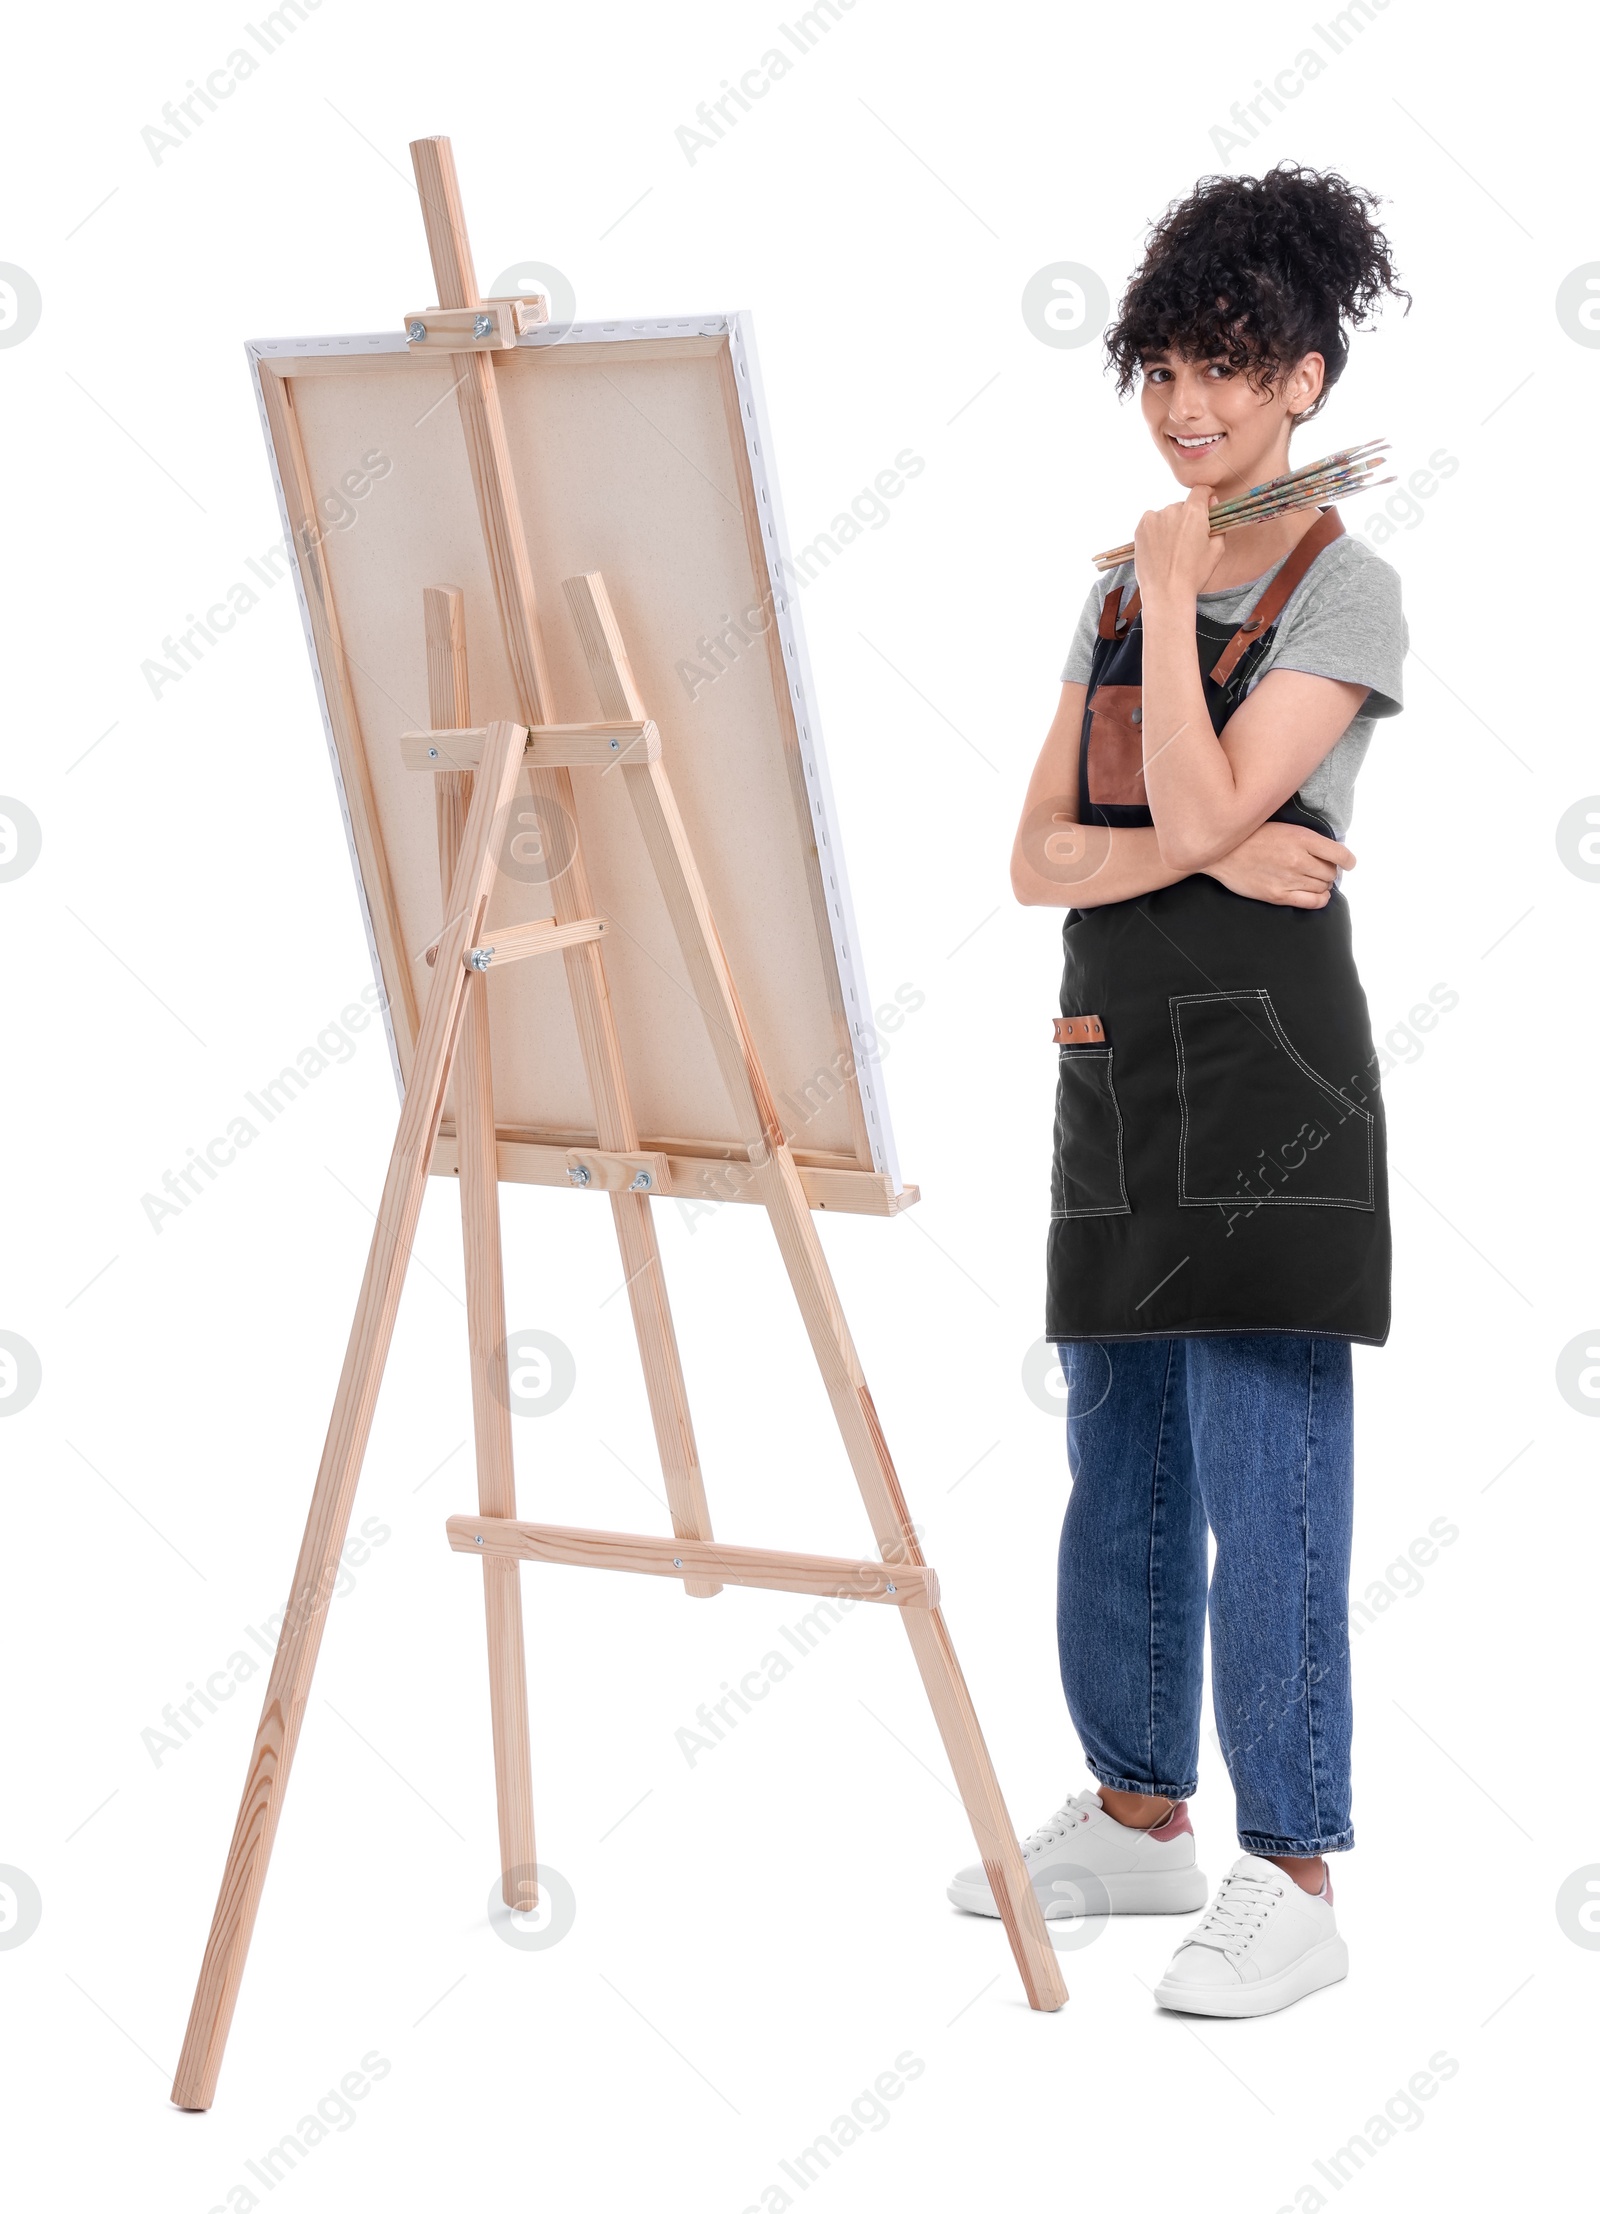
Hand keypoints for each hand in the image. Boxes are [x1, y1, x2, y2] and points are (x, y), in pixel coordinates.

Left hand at [1132, 486, 1225, 607]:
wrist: (1166, 593)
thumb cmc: (1194, 574)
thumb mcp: (1217, 549)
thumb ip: (1218, 522)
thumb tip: (1212, 504)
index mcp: (1193, 512)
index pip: (1201, 490)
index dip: (1206, 497)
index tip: (1207, 508)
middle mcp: (1172, 510)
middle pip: (1183, 505)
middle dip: (1188, 517)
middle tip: (1188, 541)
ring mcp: (1154, 518)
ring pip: (1167, 514)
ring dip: (1171, 524)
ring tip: (1172, 549)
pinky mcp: (1140, 528)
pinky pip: (1152, 521)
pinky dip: (1157, 529)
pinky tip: (1161, 547)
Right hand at [1203, 821, 1354, 906]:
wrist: (1222, 852)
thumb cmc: (1250, 837)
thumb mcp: (1283, 828)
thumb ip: (1306, 840)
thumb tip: (1329, 852)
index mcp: (1301, 838)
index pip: (1340, 853)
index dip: (1348, 860)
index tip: (1348, 863)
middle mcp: (1298, 859)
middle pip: (1331, 872)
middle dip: (1330, 872)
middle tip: (1321, 870)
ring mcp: (1289, 878)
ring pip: (1323, 887)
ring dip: (1323, 885)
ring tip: (1313, 880)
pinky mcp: (1278, 895)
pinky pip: (1312, 902)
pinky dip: (1320, 899)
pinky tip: (1317, 895)